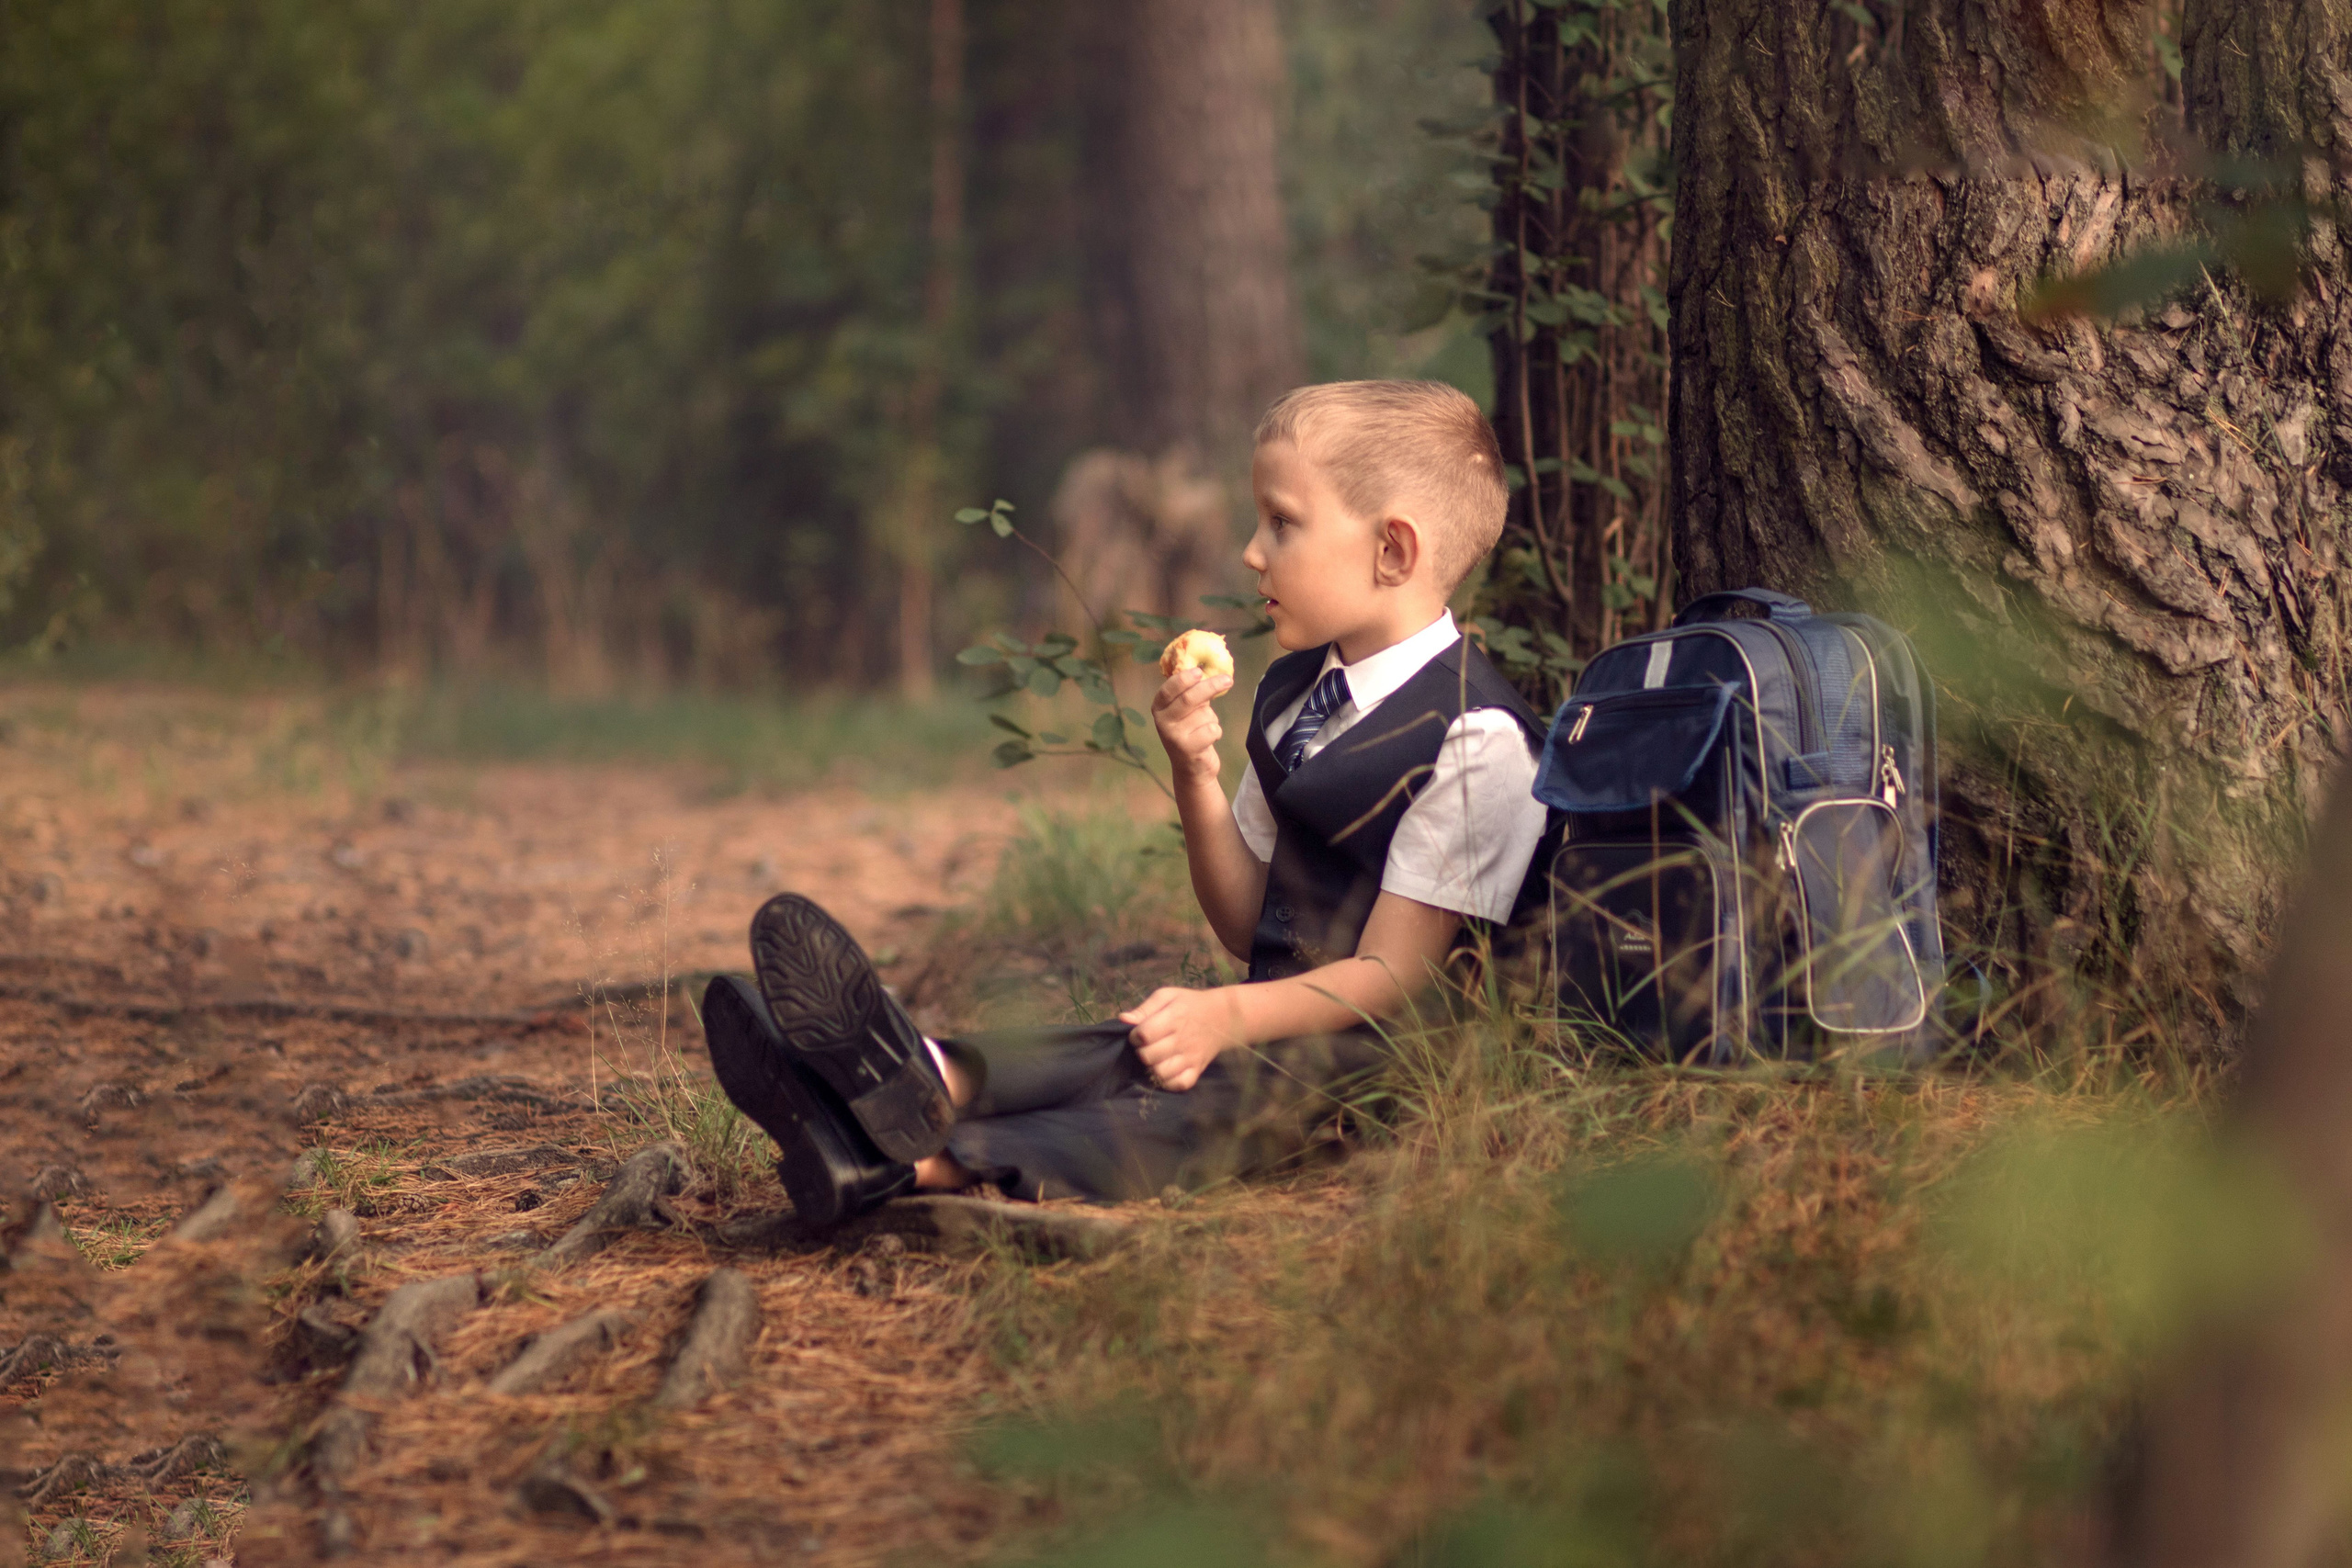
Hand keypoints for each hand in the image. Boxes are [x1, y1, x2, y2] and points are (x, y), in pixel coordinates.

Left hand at [1121, 985, 1246, 1091]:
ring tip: (1155, 1058)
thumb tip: (1123, 1019)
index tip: (1138, 1034)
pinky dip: (1168, 1081)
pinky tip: (1165, 1070)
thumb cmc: (1190, 1005)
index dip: (1134, 1036)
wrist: (1223, 1017)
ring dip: (1152, 1067)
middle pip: (1148, 1056)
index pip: (1144, 1035)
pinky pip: (1178, 1084)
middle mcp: (1182, 1040)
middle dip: (1141, 1051)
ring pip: (1160, 1073)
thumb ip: (1144, 1008)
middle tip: (1147, 1046)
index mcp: (1174, 1018)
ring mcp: (1191, 1057)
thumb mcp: (1167, 996)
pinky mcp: (1197, 1070)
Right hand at [1151, 666, 1232, 781]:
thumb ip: (1192, 692)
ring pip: (1205, 715)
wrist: (1191, 768)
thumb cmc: (1191, 731)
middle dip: (1210, 687)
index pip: (1168, 689)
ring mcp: (1174, 737)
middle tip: (1227, 680)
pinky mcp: (1188, 749)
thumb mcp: (1186, 711)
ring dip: (1212, 719)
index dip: (1183, 679)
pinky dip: (1216, 732)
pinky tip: (1207, 740)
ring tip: (1204, 729)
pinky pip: (1212, 730)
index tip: (1199, 671)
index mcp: (1159, 708)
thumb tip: (1206, 670)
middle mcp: (1163, 722)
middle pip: (1189, 699)